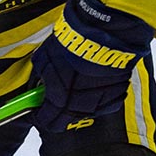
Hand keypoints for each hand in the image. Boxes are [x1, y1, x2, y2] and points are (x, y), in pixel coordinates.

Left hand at [30, 0, 153, 131]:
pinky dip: (97, 94)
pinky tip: (94, 79)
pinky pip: (103, 102)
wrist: (104, 33)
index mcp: (60, 101)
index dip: (40, 115)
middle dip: (58, 110)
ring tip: (78, 80)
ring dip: (79, 102)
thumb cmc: (74, 44)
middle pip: (66, 120)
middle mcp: (81, 108)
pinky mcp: (117, 95)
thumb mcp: (44, 58)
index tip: (39, 108)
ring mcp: (101, 103)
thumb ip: (40, 76)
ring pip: (85, 112)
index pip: (47, 122)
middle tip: (57, 93)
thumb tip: (38, 83)